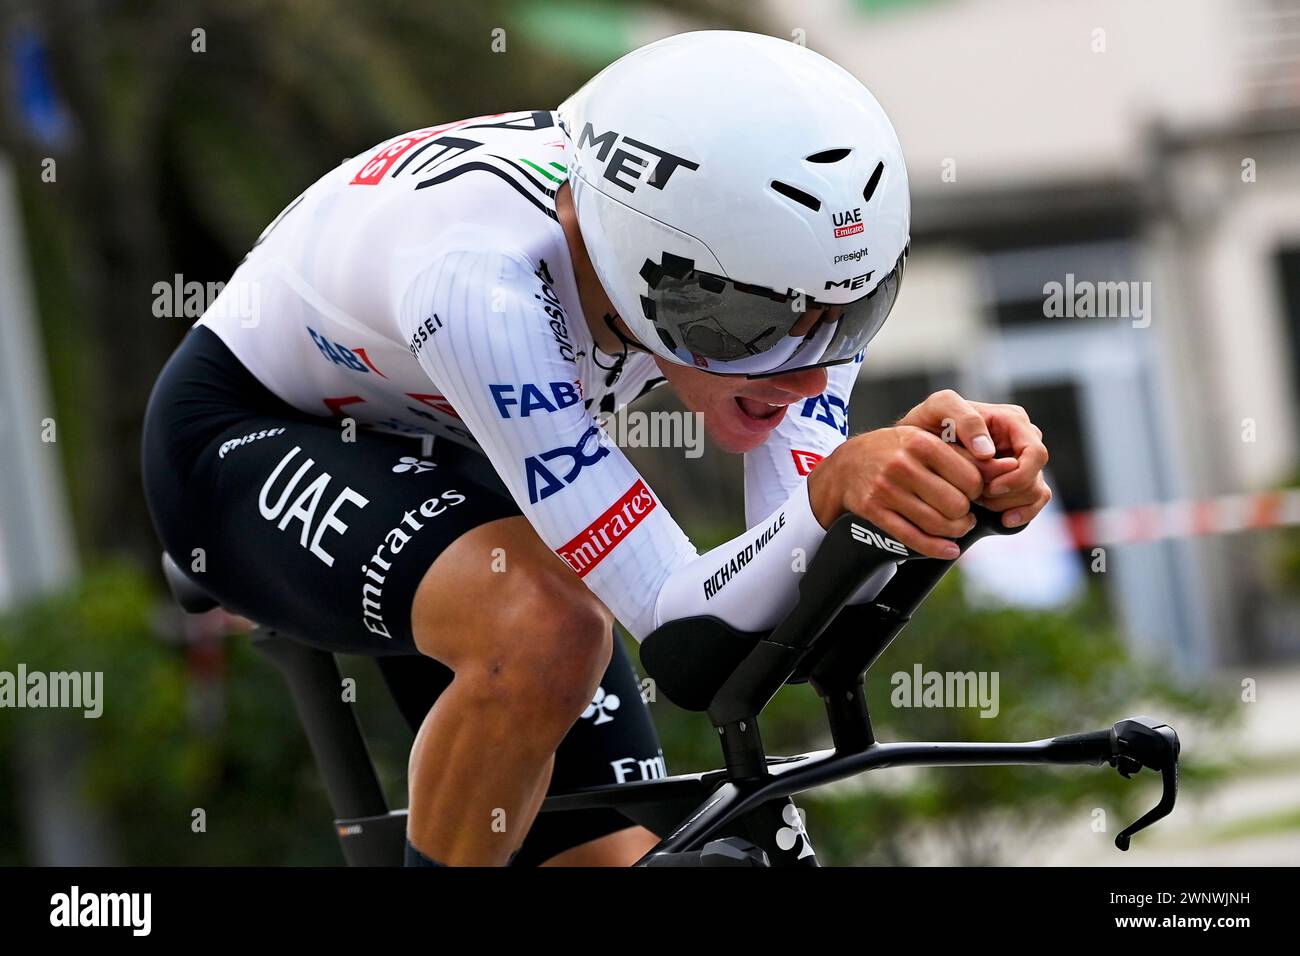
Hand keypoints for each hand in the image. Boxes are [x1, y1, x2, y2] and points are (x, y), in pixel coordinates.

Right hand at [808, 425, 984, 558]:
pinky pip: (913, 537)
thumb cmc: (897, 451)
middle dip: (966, 513)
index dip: (978, 490)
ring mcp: (886, 489)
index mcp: (921, 442)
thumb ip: (963, 453)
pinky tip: (948, 549)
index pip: (970, 477)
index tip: (973, 492)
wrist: (847, 465)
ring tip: (957, 526)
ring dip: (954, 531)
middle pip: (956, 504)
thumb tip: (1005, 469)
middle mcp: (902, 464)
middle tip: (965, 512)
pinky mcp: (874, 510)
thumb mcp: (926, 440)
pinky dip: (936, 548)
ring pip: (937, 524)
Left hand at [897, 390, 1051, 527]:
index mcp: (1012, 420)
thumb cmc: (928, 424)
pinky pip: (1035, 502)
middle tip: (976, 496)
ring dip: (1006, 503)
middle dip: (1006, 492)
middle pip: (1035, 477)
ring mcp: (1023, 462)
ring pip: (1035, 492)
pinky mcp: (1019, 482)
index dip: (1016, 476)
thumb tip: (988, 452)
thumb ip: (966, 420)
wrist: (916, 448)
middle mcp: (1023, 440)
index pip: (1034, 454)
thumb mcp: (940, 409)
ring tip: (978, 502)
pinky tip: (1004, 520)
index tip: (986, 488)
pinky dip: (1022, 514)